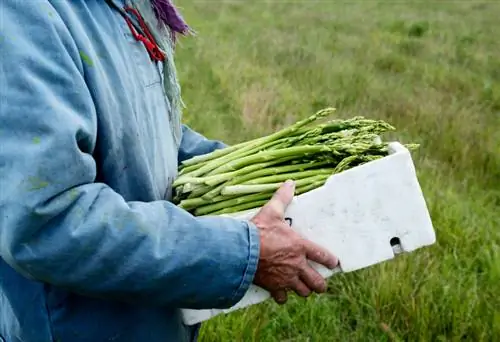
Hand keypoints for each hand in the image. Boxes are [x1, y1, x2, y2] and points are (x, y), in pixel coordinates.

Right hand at [250, 180, 338, 303]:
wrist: (242, 251)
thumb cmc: (259, 230)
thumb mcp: (271, 211)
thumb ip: (282, 197)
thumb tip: (290, 182)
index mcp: (301, 246)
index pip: (323, 256)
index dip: (330, 261)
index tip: (333, 263)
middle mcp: (297, 265)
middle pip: (317, 283)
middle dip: (319, 284)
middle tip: (318, 283)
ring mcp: (286, 278)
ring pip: (303, 292)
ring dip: (303, 290)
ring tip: (301, 287)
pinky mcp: (274, 287)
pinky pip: (282, 298)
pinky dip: (282, 296)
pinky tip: (281, 292)